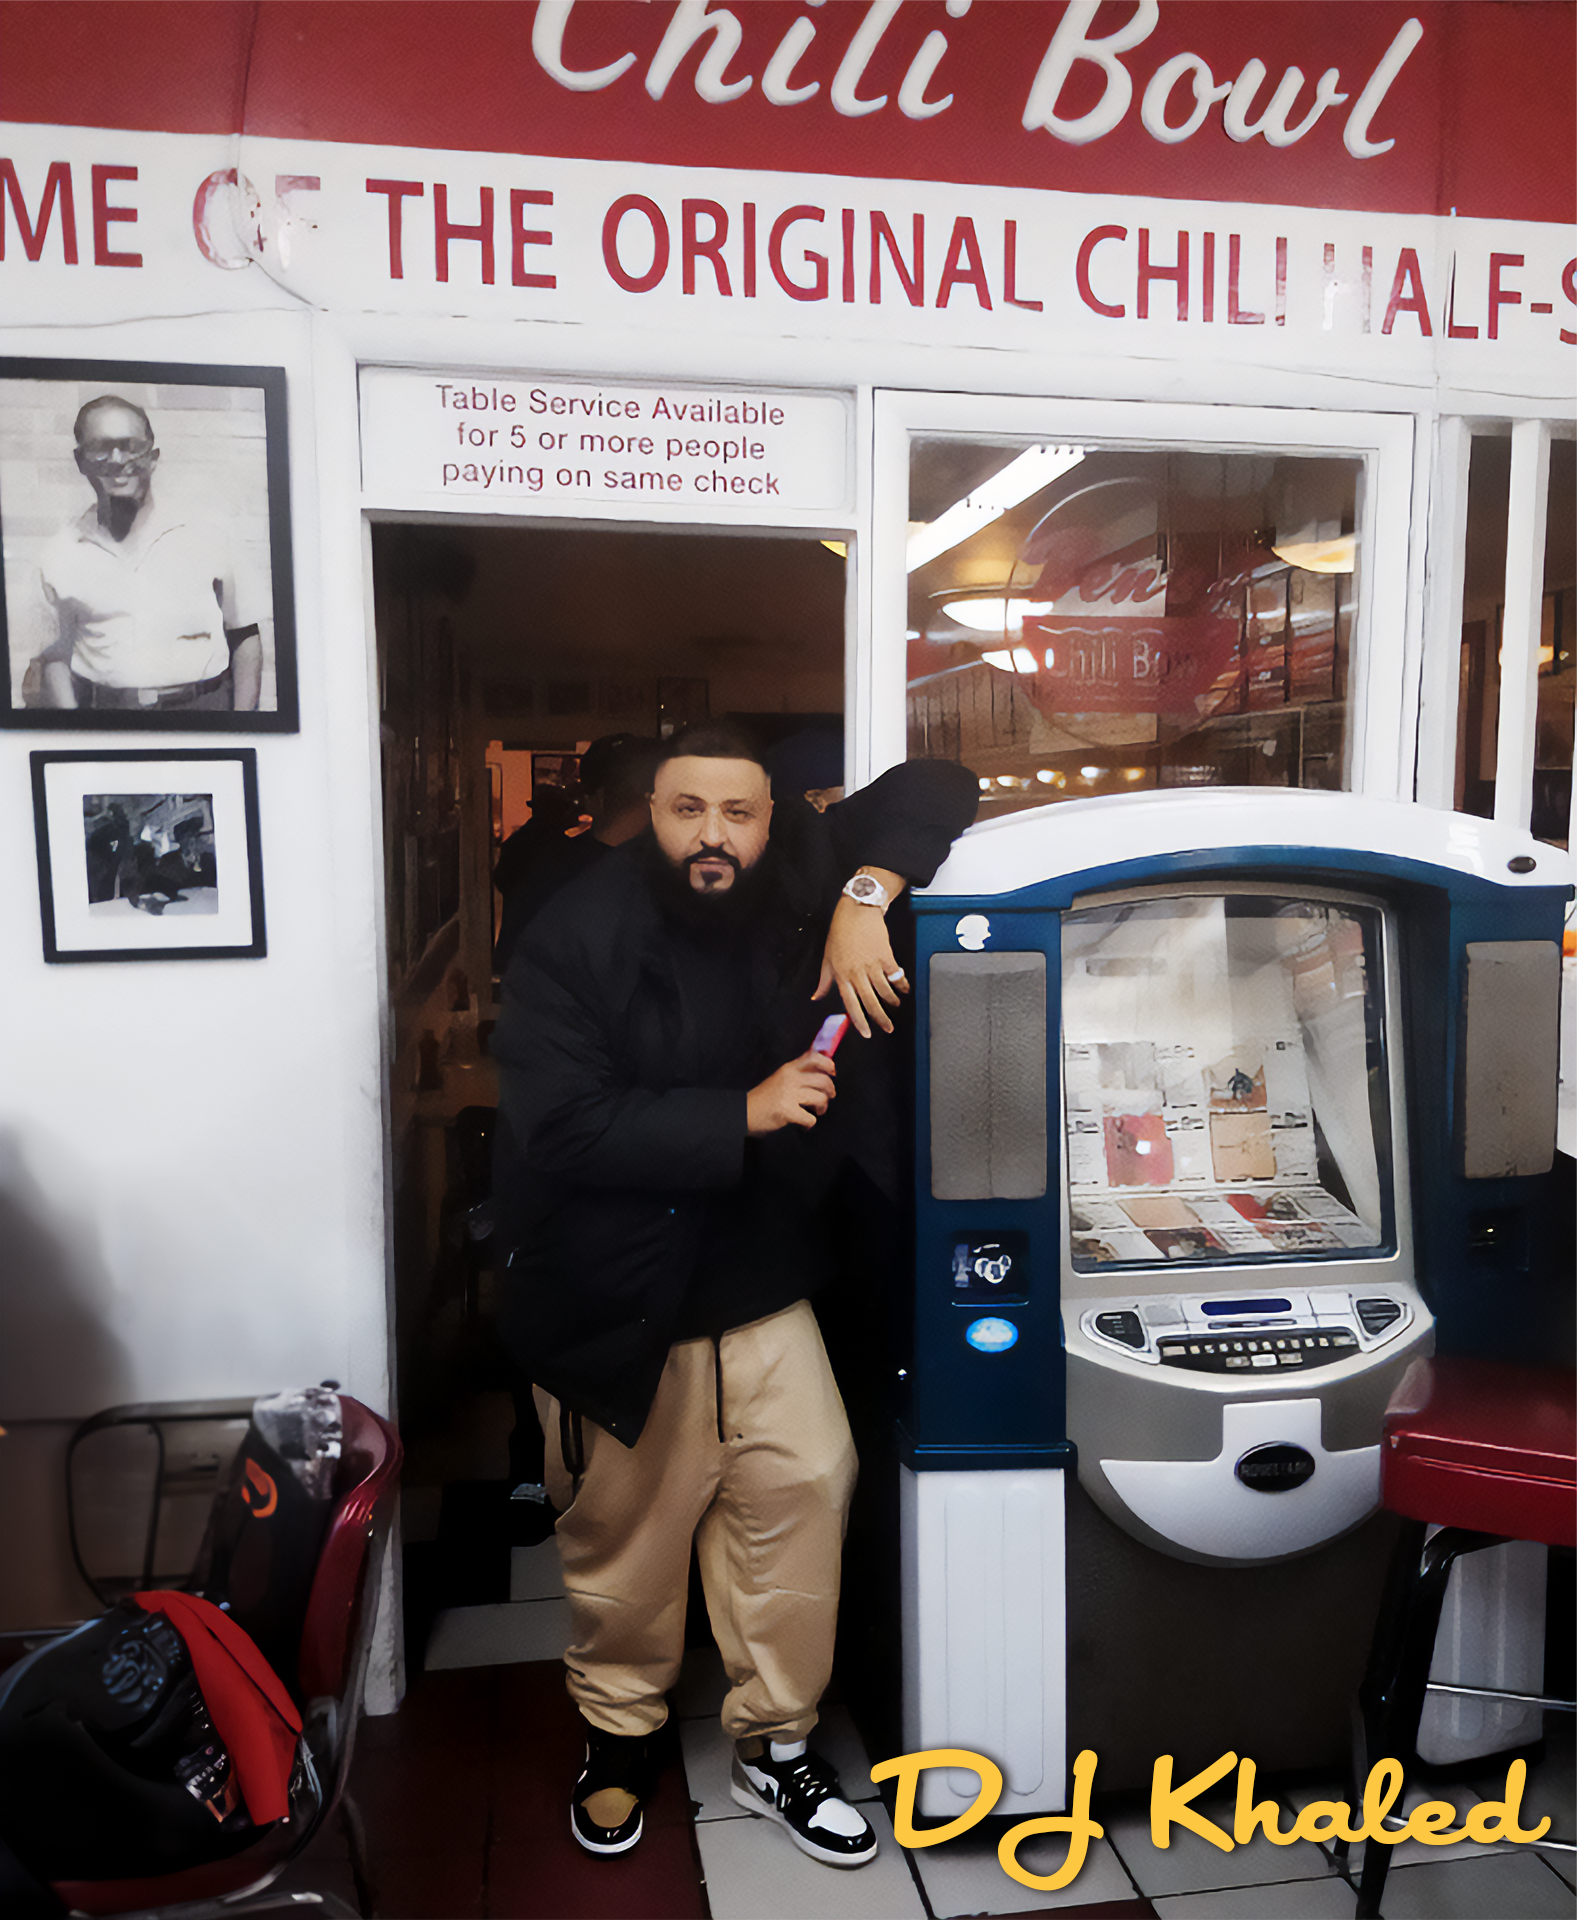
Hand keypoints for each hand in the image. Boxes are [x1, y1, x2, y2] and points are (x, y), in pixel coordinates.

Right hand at [747, 1050, 836, 1133]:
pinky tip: (803, 1124)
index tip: (832, 1073)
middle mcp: (790, 1078)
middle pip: (824, 1080)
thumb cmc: (764, 1097)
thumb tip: (822, 1071)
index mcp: (789, 1068)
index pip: (814, 1057)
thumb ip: (797, 1073)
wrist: (744, 1112)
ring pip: (820, 1099)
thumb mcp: (780, 1078)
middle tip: (827, 1097)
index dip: (828, 1064)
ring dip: (822, 1108)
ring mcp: (789, 1095)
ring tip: (816, 1112)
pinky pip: (810, 1119)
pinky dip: (809, 1124)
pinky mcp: (787, 1111)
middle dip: (830, 1092)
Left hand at [814, 894, 908, 1037]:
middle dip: (880, 1018)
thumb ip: (824, 980)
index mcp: (841, 974)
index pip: (850, 1004)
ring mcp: (872, 964)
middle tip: (888, 1028)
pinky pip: (895, 976)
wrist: (857, 909)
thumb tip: (816, 997)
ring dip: (892, 1001)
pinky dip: (901, 984)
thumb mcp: (827, 957)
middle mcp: (856, 972)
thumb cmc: (841, 931)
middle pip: (870, 1002)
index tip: (866, 1033)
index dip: (859, 1021)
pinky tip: (904, 988)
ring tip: (895, 1005)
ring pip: (884, 991)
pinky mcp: (885, 956)